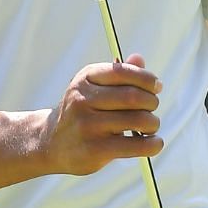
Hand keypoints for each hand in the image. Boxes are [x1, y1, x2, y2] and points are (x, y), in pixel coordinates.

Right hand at [38, 54, 163, 175]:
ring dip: (153, 123)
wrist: (51, 143)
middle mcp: (83, 100)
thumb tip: (139, 58)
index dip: (146, 78)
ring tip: (150, 126)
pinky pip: (136, 145)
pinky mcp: (95, 149)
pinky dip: (153, 144)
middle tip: (152, 108)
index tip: (156, 87)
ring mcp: (88, 125)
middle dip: (152, 102)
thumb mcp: (93, 88)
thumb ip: (118, 74)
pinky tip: (154, 142)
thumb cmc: (82, 113)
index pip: (122, 72)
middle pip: (133, 96)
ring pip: (138, 120)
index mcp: (85, 79)